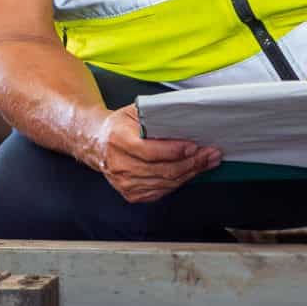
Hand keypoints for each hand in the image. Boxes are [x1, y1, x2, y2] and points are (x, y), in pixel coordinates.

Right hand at [87, 105, 219, 202]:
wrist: (96, 143)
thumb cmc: (118, 125)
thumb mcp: (132, 112)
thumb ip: (154, 115)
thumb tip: (183, 117)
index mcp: (118, 139)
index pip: (149, 151)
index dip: (174, 151)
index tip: (194, 146)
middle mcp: (119, 164)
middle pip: (162, 170)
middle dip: (192, 163)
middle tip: (210, 154)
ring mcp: (124, 182)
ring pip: (166, 182)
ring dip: (190, 173)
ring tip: (207, 162)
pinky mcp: (131, 194)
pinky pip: (162, 191)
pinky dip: (179, 182)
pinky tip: (190, 172)